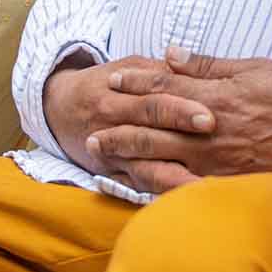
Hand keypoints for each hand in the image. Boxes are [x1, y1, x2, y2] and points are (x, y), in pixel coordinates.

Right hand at [42, 55, 212, 191]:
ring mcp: (111, 156)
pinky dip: (156, 196)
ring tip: (201, 187)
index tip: (210, 119)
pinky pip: (134, 189)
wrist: (58, 108)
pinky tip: (179, 204)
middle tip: (213, 153)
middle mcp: (112, 127)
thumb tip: (192, 69)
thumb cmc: (104, 83)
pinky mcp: (111, 175)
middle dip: (181, 143)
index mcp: (117, 96)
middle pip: (150, 136)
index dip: (181, 110)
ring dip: (172, 179)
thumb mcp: (127, 67)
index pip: (154, 103)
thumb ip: (159, 70)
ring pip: (142, 170)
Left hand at [87, 47, 271, 188]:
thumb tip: (170, 55)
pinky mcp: (226, 182)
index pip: (163, 87)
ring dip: (128, 156)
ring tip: (103, 155)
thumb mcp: (254, 67)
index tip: (112, 80)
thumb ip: (208, 65)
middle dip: (119, 126)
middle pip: (152, 126)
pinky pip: (182, 185)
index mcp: (214, 96)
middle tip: (92, 130)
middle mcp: (208, 130)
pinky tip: (138, 184)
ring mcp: (215, 160)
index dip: (135, 83)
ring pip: (160, 158)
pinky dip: (156, 184)